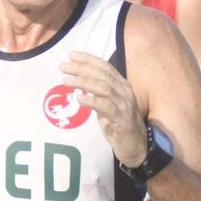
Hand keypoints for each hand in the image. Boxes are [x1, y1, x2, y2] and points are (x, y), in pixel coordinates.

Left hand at [62, 51, 147, 166]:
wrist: (136, 146)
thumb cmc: (120, 125)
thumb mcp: (108, 105)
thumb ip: (98, 94)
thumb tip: (80, 83)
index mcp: (122, 85)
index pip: (104, 66)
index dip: (88, 59)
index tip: (71, 54)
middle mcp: (124, 91)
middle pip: (101, 74)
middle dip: (81, 68)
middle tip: (63, 66)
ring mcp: (124, 104)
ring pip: (103, 87)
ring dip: (83, 82)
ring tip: (65, 80)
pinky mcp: (121, 119)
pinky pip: (105, 106)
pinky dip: (91, 100)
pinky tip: (79, 98)